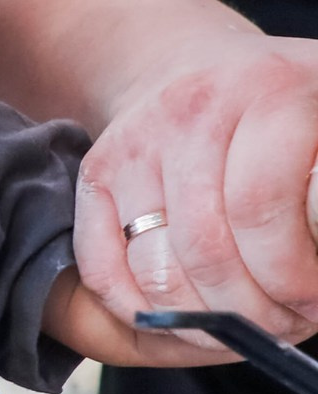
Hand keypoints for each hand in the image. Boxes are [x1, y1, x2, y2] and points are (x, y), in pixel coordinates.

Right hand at [73, 35, 317, 345]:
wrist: (195, 66)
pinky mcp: (97, 175)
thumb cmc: (283, 110)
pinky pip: (105, 271)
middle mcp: (191, 112)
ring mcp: (135, 144)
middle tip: (280, 326)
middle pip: (208, 249)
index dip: (291, 275)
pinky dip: (144, 311)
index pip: (260, 208)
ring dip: (202, 321)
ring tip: (239, 324)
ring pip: (157, 270)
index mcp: (268, 94)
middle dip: (250, 311)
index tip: (313, 304)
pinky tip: (187, 318)